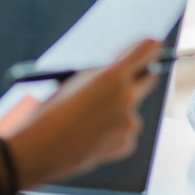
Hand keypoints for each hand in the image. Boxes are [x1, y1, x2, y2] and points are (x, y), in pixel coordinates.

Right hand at [5, 40, 160, 188]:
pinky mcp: (127, 143)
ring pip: (131, 109)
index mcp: (112, 75)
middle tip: (136, 73)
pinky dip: (113, 132)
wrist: (40, 149)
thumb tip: (119, 69)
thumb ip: (100, 74)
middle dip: (141, 75)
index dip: (150, 46)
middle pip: (148, 78)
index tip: (154, 44)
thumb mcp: (73, 82)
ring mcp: (129, 122)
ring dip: (119, 110)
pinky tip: (92, 137)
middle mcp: (127, 96)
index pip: (145, 51)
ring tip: (89, 119)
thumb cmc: (50, 112)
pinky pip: (125, 131)